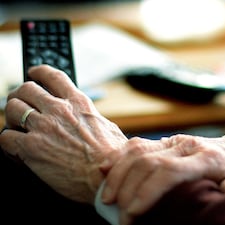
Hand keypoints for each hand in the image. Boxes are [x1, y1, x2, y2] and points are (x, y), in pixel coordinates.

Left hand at [0, 65, 127, 203]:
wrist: (106, 175)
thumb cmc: (111, 155)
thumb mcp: (107, 126)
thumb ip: (91, 117)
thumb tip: (88, 118)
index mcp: (78, 103)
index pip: (52, 76)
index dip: (39, 71)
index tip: (34, 73)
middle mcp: (59, 110)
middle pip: (26, 89)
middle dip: (20, 95)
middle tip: (20, 102)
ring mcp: (43, 128)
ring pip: (12, 108)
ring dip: (12, 117)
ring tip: (17, 125)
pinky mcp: (31, 148)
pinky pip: (6, 137)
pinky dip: (8, 141)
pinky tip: (15, 147)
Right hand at [101, 130, 224, 224]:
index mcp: (208, 158)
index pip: (168, 172)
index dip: (146, 193)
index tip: (131, 215)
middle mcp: (187, 145)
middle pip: (147, 162)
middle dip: (127, 189)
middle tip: (118, 214)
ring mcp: (175, 140)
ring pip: (138, 150)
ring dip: (118, 173)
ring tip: (107, 196)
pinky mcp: (168, 140)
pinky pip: (138, 144)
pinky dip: (119, 156)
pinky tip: (106, 169)